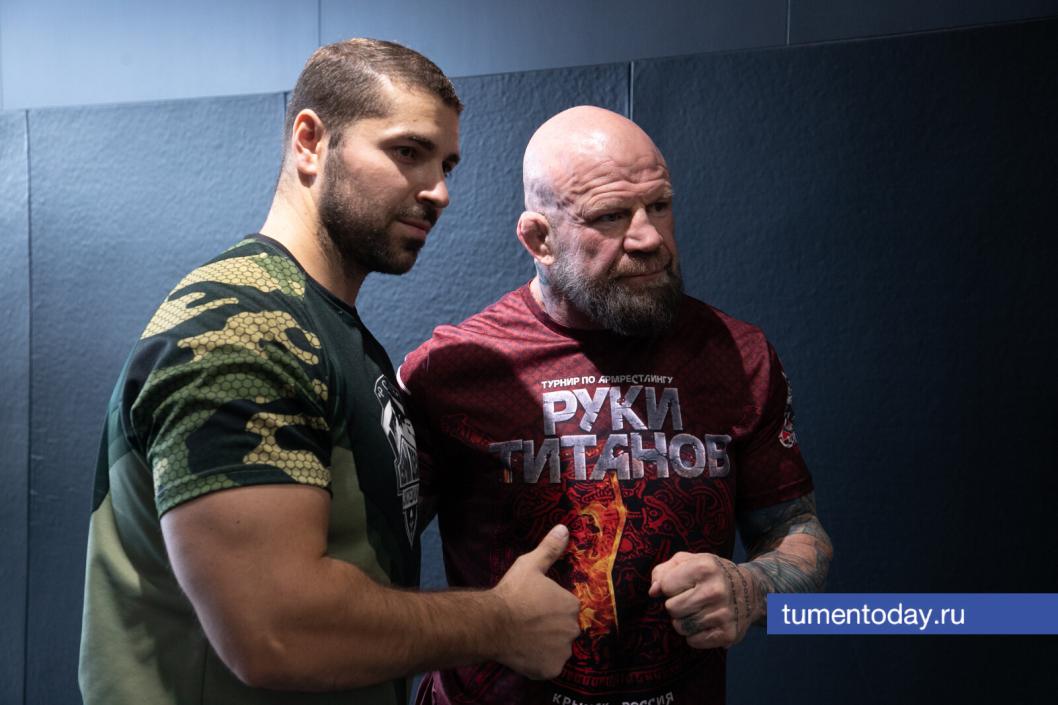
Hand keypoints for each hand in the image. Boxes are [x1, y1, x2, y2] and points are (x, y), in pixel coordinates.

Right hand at [490, 524, 581, 678]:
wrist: (492, 624)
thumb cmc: (512, 593)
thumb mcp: (530, 565)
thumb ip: (550, 548)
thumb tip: (564, 528)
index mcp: (571, 604)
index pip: (567, 607)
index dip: (551, 606)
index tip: (534, 606)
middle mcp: (573, 629)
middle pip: (565, 628)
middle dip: (552, 627)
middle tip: (529, 623)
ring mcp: (562, 651)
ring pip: (558, 648)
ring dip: (547, 645)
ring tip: (525, 638)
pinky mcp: (551, 669)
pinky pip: (549, 666)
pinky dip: (540, 662)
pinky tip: (525, 653)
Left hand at [649, 552, 758, 648]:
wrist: (752, 590)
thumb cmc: (712, 574)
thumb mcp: (690, 561)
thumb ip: (664, 571)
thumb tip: (653, 592)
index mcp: (704, 567)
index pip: (666, 586)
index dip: (670, 586)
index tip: (682, 585)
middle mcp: (715, 590)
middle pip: (672, 608)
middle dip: (676, 605)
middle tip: (690, 600)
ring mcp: (723, 614)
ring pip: (680, 627)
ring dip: (684, 621)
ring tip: (698, 611)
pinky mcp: (728, 634)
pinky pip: (693, 641)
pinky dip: (694, 635)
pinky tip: (705, 623)